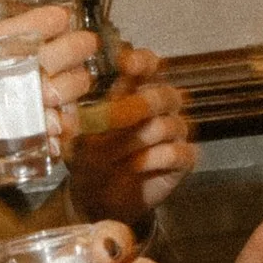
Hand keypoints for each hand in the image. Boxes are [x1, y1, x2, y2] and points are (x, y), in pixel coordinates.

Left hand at [0, 21, 99, 240]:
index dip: (30, 26)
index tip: (62, 16)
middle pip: (30, 65)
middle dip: (60, 57)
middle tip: (85, 52)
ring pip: (43, 101)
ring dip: (61, 100)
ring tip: (59, 114)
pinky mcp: (2, 156)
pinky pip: (40, 141)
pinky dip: (56, 139)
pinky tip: (59, 140)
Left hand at [72, 42, 195, 226]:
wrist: (97, 200)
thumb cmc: (89, 160)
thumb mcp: (78, 139)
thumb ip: (85, 122)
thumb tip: (83, 111)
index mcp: (134, 92)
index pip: (149, 65)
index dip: (142, 61)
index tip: (126, 64)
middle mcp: (159, 108)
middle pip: (165, 94)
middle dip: (138, 106)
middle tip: (113, 119)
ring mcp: (174, 133)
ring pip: (170, 125)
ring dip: (138, 140)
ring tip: (113, 155)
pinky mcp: (183, 160)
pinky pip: (180, 152)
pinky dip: (154, 160)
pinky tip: (136, 166)